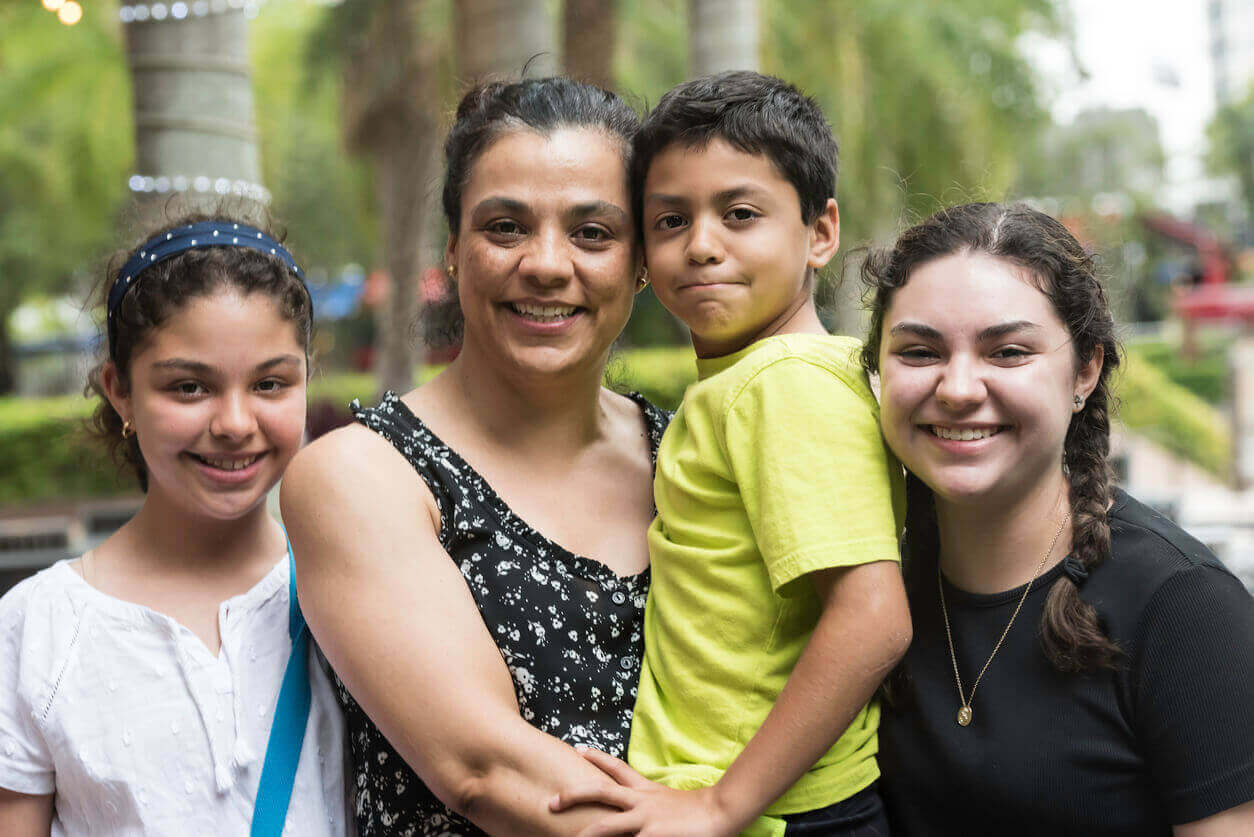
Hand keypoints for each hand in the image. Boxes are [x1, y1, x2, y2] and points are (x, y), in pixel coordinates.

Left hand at [549, 747, 743, 836]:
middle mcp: (640, 801)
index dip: (596, 758)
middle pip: (600, 791)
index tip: (578, 749)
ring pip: (605, 825)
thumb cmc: (697, 810)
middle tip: (551, 802)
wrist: (721, 811)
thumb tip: (632, 809)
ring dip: (586, 833)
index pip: (617, 768)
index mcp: (645, 790)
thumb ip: (648, 803)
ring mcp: (644, 820)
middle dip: (573, 796)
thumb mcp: (667, 802)